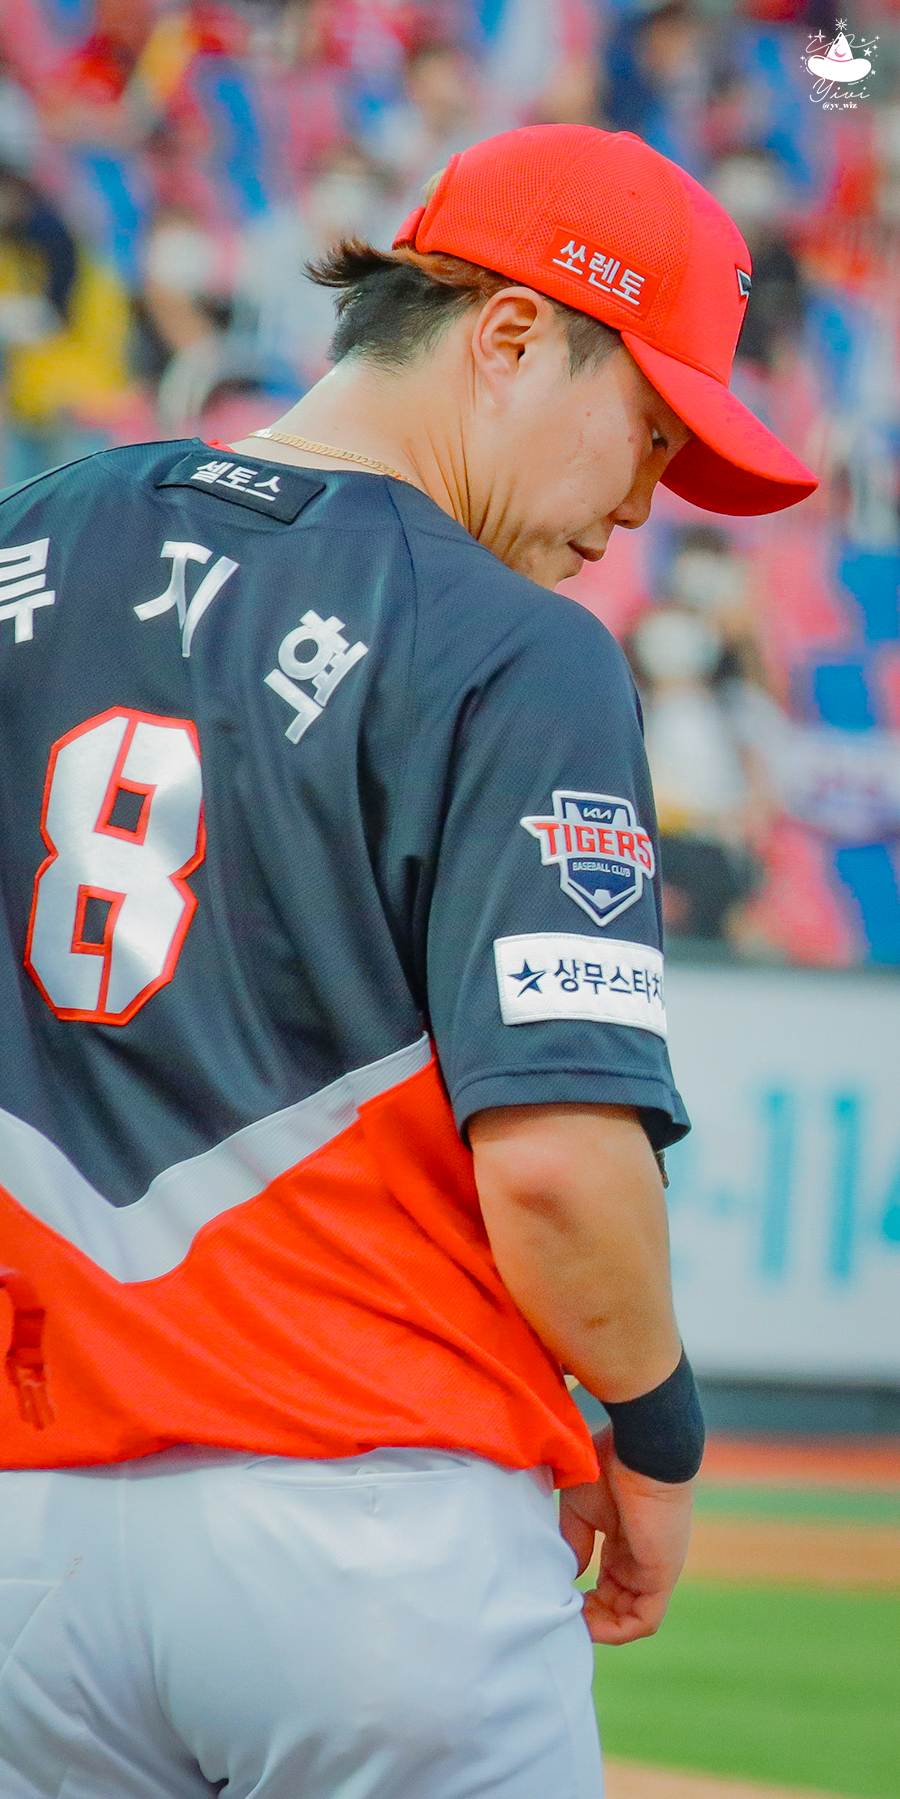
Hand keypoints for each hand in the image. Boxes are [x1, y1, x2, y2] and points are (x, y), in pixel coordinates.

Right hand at [559, 1425, 693, 1644]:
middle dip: (589, 1617)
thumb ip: (576, 1543)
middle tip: (562, 1616)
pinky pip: (645, 1619)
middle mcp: (639, 1559)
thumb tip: (570, 1576)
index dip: (584, 1599)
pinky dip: (618, 1630)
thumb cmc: (608, 1468)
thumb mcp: (579, 1510)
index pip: (608, 1585)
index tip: (559, 1599)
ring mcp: (652, 1569)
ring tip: (573, 1623)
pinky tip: (591, 1627)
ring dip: (601, 1627)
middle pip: (617, 1605)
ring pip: (630, 1617)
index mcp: (623, 1542)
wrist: (639, 1449)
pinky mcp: (662, 1576)